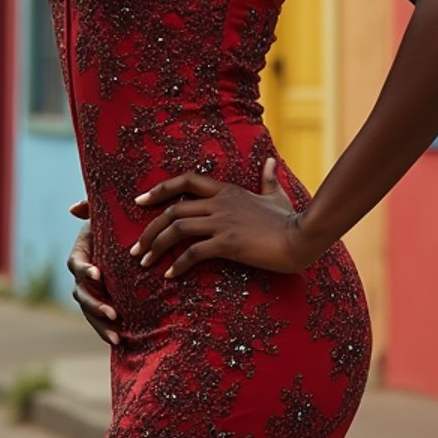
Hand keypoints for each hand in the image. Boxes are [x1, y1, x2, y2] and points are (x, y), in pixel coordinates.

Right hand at [67, 198, 118, 346]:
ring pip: (90, 312)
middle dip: (96, 305)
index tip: (98, 275)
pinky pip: (101, 321)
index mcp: (81, 253)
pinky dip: (108, 331)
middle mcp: (82, 275)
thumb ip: (92, 208)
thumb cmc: (116, 223)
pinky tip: (122, 342)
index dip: (85, 270)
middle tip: (113, 314)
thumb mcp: (105, 214)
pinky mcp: (103, 302)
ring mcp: (91, 292)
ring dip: (101, 325)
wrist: (126, 240)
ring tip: (117, 337)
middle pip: (81, 294)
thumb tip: (74, 207)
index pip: (76, 263)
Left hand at [129, 157, 317, 278]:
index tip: (140, 201)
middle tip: (136, 247)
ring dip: (156, 246)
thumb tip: (271, 161)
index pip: (185, 181)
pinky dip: (177, 265)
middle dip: (149, 229)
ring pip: (177, 229)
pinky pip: (193, 253)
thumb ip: (268, 179)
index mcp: (227, 190)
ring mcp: (223, 223)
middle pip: (173, 210)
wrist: (302, 237)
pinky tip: (169, 276)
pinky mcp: (228, 244)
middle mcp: (220, 203)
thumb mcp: (276, 195)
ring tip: (143, 262)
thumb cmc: (290, 219)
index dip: (159, 190)